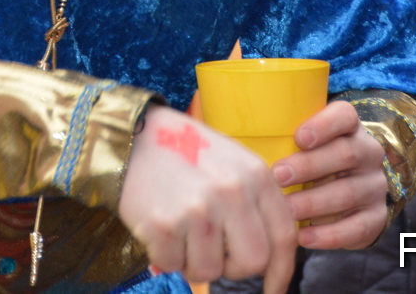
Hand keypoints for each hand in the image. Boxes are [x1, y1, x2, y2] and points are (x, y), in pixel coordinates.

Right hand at [118, 107, 297, 293]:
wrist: (132, 137)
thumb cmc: (186, 153)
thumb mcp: (233, 163)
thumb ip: (256, 202)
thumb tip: (269, 256)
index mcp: (255, 175)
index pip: (284, 237)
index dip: (281, 271)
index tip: (274, 290)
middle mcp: (232, 192)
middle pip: (252, 262)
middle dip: (233, 267)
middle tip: (214, 252)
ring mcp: (198, 209)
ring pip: (210, 270)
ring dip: (193, 259)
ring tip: (182, 229)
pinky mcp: (165, 225)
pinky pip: (173, 266)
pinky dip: (165, 256)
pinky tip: (162, 228)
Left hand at [272, 101, 388, 249]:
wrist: (347, 195)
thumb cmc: (309, 162)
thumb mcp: (300, 145)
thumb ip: (278, 137)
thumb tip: (229, 134)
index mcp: (349, 128)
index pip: (345, 116)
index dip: (324, 124)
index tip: (298, 137)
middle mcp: (367, 153)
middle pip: (345, 153)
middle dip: (310, 165)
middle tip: (278, 175)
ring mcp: (373, 186)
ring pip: (348, 191)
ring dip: (313, 202)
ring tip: (285, 211)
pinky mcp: (375, 217)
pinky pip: (356, 227)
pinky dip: (328, 235)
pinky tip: (302, 236)